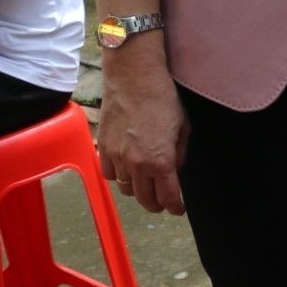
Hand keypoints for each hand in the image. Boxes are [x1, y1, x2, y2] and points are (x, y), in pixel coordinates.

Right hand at [97, 49, 189, 214]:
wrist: (134, 77)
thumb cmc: (163, 98)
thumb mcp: (183, 127)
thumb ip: (179, 154)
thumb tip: (174, 170)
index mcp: (161, 161)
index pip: (168, 197)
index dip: (175, 207)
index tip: (178, 209)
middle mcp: (137, 164)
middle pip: (145, 200)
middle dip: (157, 204)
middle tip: (163, 200)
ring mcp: (117, 157)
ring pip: (126, 189)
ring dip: (137, 190)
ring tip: (145, 183)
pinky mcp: (102, 148)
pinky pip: (109, 174)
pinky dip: (118, 176)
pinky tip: (126, 169)